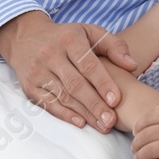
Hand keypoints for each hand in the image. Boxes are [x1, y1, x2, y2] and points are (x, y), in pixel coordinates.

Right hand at [0, 12, 136, 132]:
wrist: (26, 36)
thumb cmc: (67, 37)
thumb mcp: (90, 32)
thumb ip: (114, 46)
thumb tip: (132, 66)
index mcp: (69, 39)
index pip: (87, 64)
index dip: (102, 83)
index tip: (116, 101)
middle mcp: (50, 54)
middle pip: (75, 83)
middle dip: (95, 104)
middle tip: (111, 121)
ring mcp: (38, 70)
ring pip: (63, 96)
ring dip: (84, 113)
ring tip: (103, 126)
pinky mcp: (29, 85)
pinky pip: (47, 103)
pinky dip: (64, 114)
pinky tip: (80, 123)